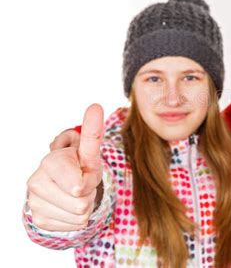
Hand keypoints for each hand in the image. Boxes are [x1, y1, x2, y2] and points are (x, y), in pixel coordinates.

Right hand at [27, 104, 103, 230]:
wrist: (66, 182)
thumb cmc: (81, 164)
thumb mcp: (90, 151)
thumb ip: (93, 132)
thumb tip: (96, 106)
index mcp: (51, 162)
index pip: (79, 186)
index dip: (88, 182)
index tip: (83, 173)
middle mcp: (36, 181)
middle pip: (81, 203)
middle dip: (88, 194)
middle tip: (82, 183)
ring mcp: (34, 202)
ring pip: (79, 216)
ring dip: (84, 207)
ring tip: (75, 193)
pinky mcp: (38, 219)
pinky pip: (73, 226)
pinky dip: (76, 218)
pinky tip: (69, 205)